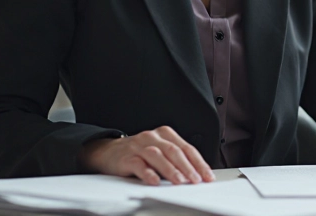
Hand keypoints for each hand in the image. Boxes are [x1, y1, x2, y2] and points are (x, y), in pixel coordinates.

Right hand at [80, 127, 214, 185]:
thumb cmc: (139, 153)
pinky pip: (138, 164)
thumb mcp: (159, 151)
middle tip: (196, 180)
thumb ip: (175, 160)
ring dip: (170, 169)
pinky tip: (155, 181)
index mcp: (165, 134)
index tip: (207, 176)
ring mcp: (139, 145)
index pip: (186, 148)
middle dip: (188, 167)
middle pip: (174, 151)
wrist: (108, 151)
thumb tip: (196, 175)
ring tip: (180, 181)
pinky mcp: (126, 157)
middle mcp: (153, 137)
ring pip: (158, 155)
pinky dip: (148, 173)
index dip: (199, 163)